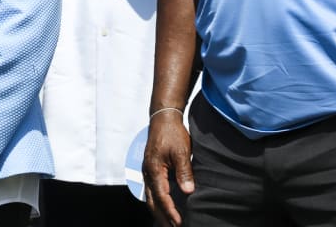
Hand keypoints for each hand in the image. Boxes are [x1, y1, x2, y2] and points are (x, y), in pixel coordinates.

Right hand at [143, 112, 194, 226]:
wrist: (163, 118)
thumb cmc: (172, 133)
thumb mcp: (181, 151)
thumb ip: (184, 171)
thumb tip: (188, 191)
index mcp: (154, 169)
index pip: (162, 197)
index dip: (171, 212)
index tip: (179, 223)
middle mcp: (147, 173)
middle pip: (152, 202)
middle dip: (162, 217)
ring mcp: (147, 171)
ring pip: (150, 197)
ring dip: (159, 212)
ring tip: (168, 223)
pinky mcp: (151, 169)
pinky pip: (152, 190)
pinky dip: (158, 202)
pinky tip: (165, 206)